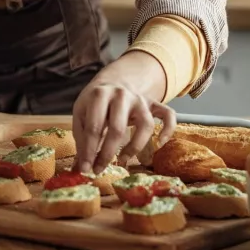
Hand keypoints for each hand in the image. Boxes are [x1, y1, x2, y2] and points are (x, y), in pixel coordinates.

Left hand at [71, 52, 175, 174]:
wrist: (114, 81)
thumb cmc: (95, 102)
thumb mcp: (81, 113)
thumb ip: (81, 137)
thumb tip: (82, 166)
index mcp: (99, 95)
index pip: (94, 127)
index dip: (89, 150)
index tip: (86, 168)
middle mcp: (121, 95)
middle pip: (117, 128)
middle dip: (107, 153)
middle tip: (100, 168)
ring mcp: (140, 99)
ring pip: (145, 124)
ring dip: (135, 146)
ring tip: (123, 159)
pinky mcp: (153, 103)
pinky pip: (168, 115)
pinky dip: (168, 129)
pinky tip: (159, 143)